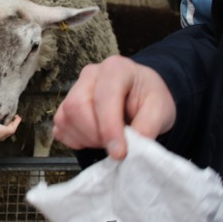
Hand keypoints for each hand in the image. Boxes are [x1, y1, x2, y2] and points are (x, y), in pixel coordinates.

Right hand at [53, 55, 175, 158]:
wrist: (141, 95)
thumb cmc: (149, 98)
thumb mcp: (161, 109)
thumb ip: (148, 126)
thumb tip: (132, 148)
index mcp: (115, 68)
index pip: (104, 97)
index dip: (109, 128)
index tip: (119, 153)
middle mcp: (90, 75)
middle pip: (76, 106)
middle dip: (95, 134)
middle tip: (115, 147)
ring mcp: (74, 89)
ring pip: (65, 118)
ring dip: (86, 139)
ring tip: (108, 142)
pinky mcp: (65, 106)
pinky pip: (60, 127)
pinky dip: (75, 140)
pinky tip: (94, 140)